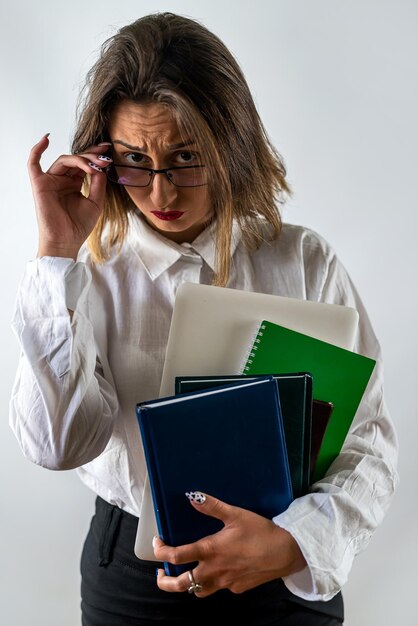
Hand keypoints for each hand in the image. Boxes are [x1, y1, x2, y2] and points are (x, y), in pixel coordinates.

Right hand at [28, 134, 110, 259]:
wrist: (66, 242)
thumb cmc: (78, 226)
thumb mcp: (96, 203)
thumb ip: (98, 184)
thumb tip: (101, 166)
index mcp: (75, 184)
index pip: (85, 164)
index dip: (95, 155)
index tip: (108, 150)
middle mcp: (62, 180)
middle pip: (76, 160)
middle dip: (91, 157)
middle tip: (104, 159)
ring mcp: (50, 181)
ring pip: (64, 160)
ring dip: (80, 159)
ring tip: (94, 165)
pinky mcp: (40, 184)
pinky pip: (33, 164)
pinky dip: (37, 150)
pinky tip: (46, 139)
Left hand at [154, 492, 306, 596]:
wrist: (286, 552)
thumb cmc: (261, 531)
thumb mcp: (235, 514)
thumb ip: (212, 506)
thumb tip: (192, 497)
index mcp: (211, 550)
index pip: (177, 556)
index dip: (162, 551)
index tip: (158, 544)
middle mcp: (215, 570)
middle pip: (181, 585)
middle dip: (165, 582)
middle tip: (161, 573)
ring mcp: (226, 583)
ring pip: (198, 592)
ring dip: (189, 584)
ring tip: (186, 573)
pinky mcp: (237, 588)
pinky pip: (219, 589)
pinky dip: (213, 582)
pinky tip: (218, 570)